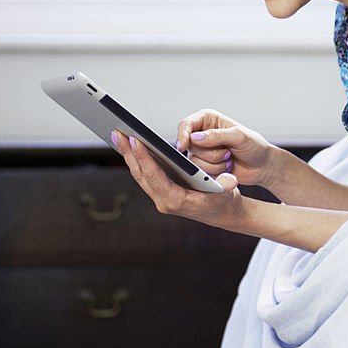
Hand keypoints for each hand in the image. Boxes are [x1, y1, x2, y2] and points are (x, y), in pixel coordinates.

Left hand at [112, 130, 246, 230]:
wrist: (223, 214)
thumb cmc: (224, 201)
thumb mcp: (228, 192)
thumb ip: (226, 186)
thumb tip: (230, 181)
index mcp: (176, 200)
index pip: (154, 176)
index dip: (144, 158)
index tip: (135, 140)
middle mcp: (163, 201)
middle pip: (140, 174)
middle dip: (128, 153)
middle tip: (117, 132)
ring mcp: (160, 198)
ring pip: (139, 174)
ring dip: (128, 155)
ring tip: (118, 135)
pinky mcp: (160, 192)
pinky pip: (144, 175)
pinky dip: (136, 159)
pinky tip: (130, 146)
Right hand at [174, 109, 278, 187]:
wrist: (262, 166)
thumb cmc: (254, 146)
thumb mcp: (239, 136)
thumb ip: (217, 135)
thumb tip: (195, 137)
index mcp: (209, 120)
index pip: (187, 124)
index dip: (182, 134)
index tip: (183, 146)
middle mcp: (203, 134)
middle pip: (190, 146)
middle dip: (210, 153)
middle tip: (228, 151)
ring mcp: (203, 151)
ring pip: (195, 161)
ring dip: (215, 163)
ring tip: (229, 158)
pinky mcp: (205, 166)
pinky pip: (200, 172)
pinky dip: (216, 172)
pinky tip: (226, 167)